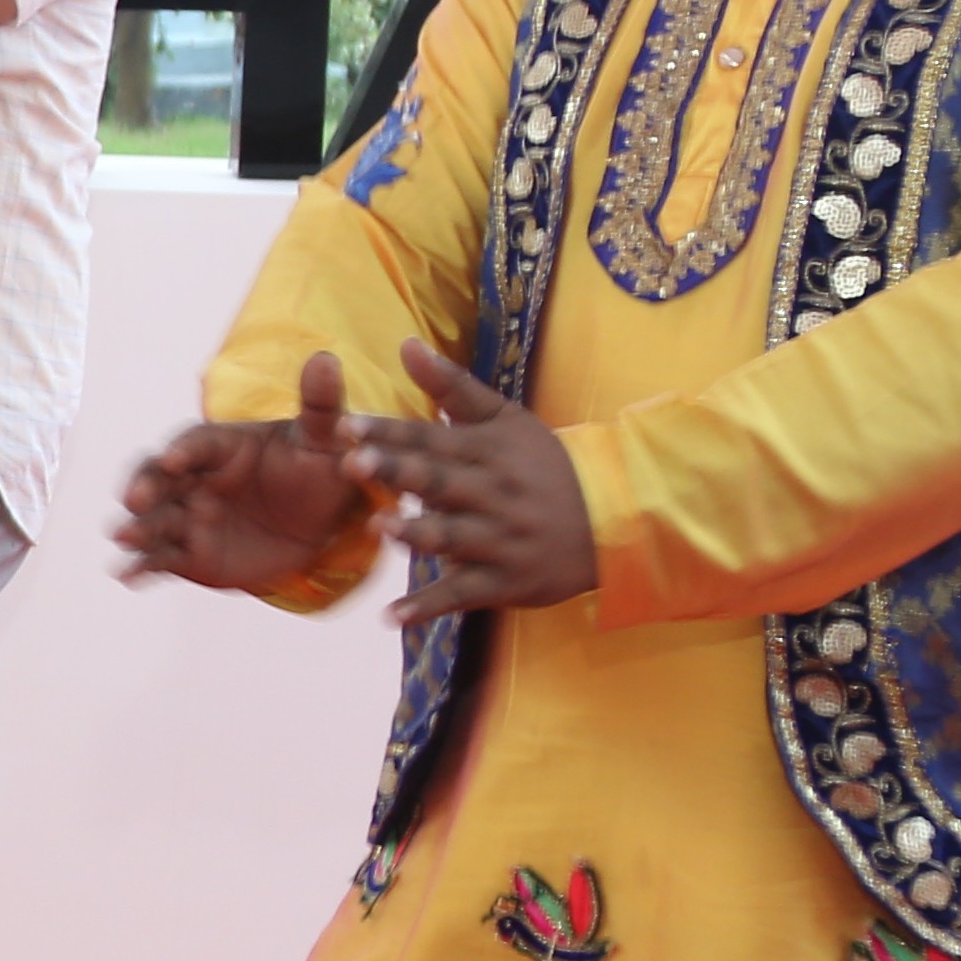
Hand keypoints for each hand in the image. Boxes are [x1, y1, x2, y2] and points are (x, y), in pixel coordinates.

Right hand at [112, 349, 374, 595]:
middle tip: (135, 501)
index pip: (195, 442)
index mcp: (221, 445)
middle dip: (143, 486)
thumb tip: (325, 357)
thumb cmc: (320, 472)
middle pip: (157, 477)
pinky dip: (139, 567)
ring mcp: (187, 516)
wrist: (320, 526)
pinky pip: (159, 560)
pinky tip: (127, 576)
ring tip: (122, 539)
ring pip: (153, 519)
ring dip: (135, 527)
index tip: (174, 460)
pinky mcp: (188, 553)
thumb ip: (321, 405)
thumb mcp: (326, 442)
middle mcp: (194, 478)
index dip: (182, 451)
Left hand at [358, 338, 599, 623]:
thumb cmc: (545, 464)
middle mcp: (493, 494)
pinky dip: (428, 607)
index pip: (432, 439)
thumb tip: (405, 344)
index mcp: (488, 452)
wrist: (614, 520)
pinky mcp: (506, 581)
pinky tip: (391, 617)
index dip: (389, 433)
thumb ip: (451, 386)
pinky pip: (463, 594)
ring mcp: (500, 540)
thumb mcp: (505, 418)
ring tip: (378, 529)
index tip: (345, 426)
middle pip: (439, 481)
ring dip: (415, 533)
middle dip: (397, 473)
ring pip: (453, 536)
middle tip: (353, 464)